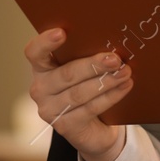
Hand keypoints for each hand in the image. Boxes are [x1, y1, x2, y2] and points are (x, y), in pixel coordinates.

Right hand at [24, 28, 132, 160]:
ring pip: (79, 93)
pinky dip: (110, 97)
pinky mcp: (64, 126)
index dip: (45, 42)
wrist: (93, 128)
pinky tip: (124, 87)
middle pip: (66, 74)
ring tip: (125, 72)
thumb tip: (111, 44)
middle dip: (93, 65)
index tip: (62, 32)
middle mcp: (40, 89)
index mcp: (41, 68)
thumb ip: (87, 56)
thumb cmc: (87, 89)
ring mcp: (50, 110)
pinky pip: (90, 108)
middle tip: (115, 59)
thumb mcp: (83, 71)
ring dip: (106, 81)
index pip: (34, 52)